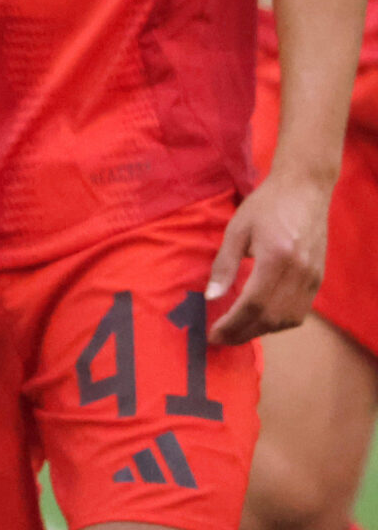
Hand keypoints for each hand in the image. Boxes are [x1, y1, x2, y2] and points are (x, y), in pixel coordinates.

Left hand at [207, 167, 330, 343]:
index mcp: (276, 258)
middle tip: (221, 339)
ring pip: (288, 319)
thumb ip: (224, 265)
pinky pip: (300, 311)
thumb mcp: (237, 229)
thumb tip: (211, 297)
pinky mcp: (319, 280)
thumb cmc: (266, 205)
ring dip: (262, 331)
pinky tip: (260, 319)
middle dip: (244, 333)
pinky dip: (278, 321)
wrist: (305, 190)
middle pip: (271, 318)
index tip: (213, 334)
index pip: (253, 304)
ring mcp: (313, 279)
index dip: (233, 324)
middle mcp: (299, 273)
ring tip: (237, 332)